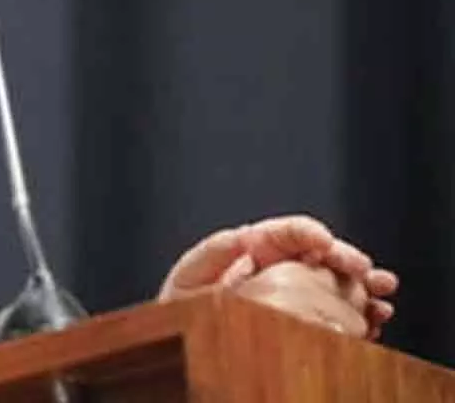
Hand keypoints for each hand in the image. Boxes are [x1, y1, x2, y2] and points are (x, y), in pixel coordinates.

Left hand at [157, 215, 397, 337]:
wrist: (185, 335)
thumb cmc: (184, 302)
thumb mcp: (191, 274)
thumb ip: (214, 252)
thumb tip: (242, 236)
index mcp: (254, 247)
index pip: (287, 232)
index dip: (308, 232)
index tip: (324, 241)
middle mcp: (279, 265)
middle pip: (320, 254)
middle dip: (346, 258)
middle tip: (365, 270)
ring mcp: (293, 290)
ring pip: (335, 281)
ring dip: (361, 285)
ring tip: (381, 293)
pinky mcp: (302, 317)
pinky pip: (336, 311)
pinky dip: (358, 314)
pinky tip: (375, 319)